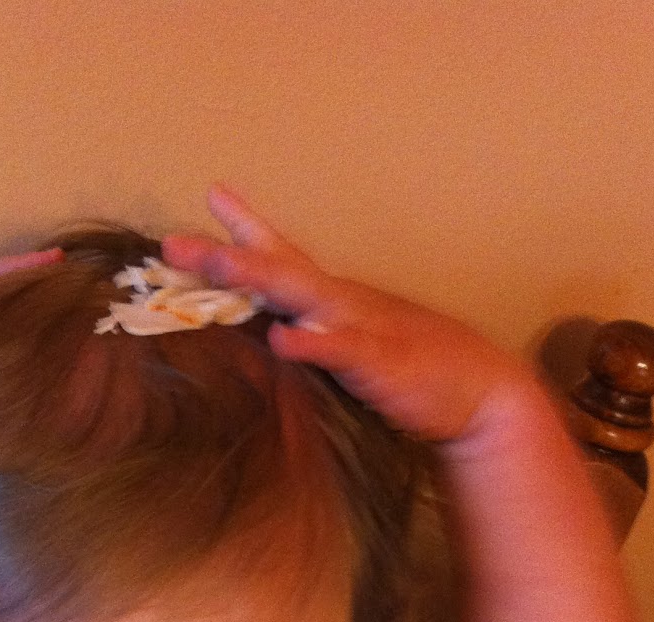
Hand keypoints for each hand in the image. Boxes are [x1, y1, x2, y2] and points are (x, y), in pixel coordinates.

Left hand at [163, 187, 532, 449]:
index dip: (246, 229)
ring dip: (258, 280)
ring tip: (216, 267)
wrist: (481, 393)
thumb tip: (272, 336)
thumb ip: (314, 339)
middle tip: (172, 244)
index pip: (285, 257)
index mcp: (333, 303)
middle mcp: (342, 304)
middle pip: (277, 271)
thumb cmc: (416, 372)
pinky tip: (283, 339)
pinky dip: (313, 345)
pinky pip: (342, 351)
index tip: (212, 194)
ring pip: (303, 297)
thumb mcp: (356, 348)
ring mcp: (362, 328)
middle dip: (224, 257)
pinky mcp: (381, 364)